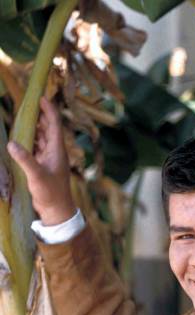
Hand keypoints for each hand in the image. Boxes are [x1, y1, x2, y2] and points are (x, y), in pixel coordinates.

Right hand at [7, 96, 76, 225]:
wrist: (56, 211)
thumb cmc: (51, 194)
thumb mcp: (36, 176)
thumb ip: (25, 160)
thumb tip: (11, 143)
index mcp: (57, 150)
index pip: (54, 124)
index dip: (48, 109)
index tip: (40, 96)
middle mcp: (54, 151)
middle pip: (47, 128)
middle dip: (39, 114)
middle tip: (28, 102)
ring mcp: (49, 159)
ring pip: (41, 137)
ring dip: (34, 127)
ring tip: (23, 115)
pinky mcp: (43, 166)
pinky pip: (36, 148)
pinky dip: (30, 140)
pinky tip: (21, 137)